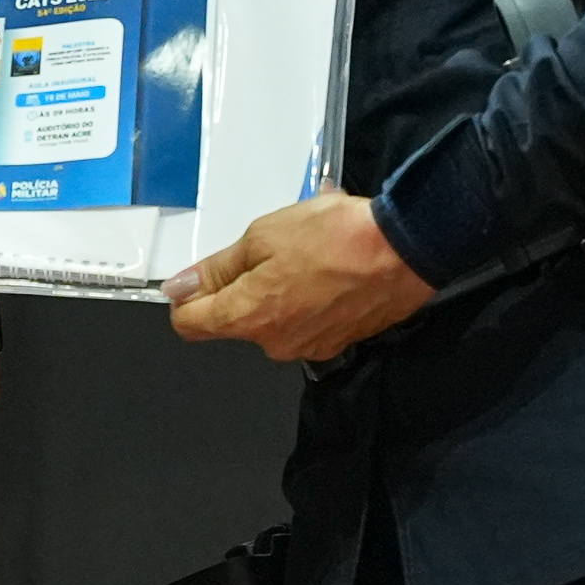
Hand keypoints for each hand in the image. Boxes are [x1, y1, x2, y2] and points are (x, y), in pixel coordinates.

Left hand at [164, 195, 437, 362]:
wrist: (406, 250)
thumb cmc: (333, 236)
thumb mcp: (263, 237)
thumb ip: (218, 268)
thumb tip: (177, 289)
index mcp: (248, 318)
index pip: (189, 325)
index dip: (188, 296)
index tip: (205, 273)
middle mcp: (274, 344)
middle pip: (235, 320)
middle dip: (242, 287)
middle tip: (271, 249)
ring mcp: (310, 347)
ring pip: (274, 320)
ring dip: (279, 291)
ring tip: (307, 255)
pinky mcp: (340, 342)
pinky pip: (307, 322)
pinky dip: (309, 299)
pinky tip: (330, 271)